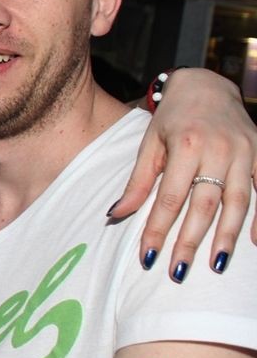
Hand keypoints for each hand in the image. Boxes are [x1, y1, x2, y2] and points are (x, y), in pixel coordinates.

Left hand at [111, 69, 255, 280]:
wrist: (207, 86)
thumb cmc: (172, 120)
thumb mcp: (149, 144)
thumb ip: (138, 182)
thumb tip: (115, 215)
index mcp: (185, 144)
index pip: (169, 197)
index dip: (158, 228)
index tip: (148, 256)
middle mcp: (218, 148)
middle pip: (204, 204)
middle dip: (190, 240)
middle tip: (178, 271)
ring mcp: (244, 151)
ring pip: (238, 201)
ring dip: (227, 236)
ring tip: (215, 264)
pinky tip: (254, 242)